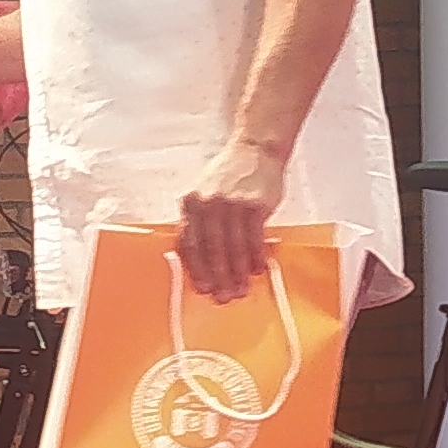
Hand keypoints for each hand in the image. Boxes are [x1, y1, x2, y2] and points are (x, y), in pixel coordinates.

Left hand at [176, 142, 289, 301]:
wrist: (255, 150)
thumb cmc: (229, 176)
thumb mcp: (205, 195)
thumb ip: (201, 223)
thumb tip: (203, 262)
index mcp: (190, 203)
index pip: (189, 243)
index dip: (196, 269)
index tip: (203, 288)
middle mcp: (207, 204)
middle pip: (210, 249)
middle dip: (218, 277)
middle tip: (224, 297)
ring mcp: (232, 204)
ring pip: (232, 247)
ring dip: (237, 272)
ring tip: (242, 289)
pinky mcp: (255, 205)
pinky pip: (254, 238)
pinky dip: (255, 257)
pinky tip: (258, 270)